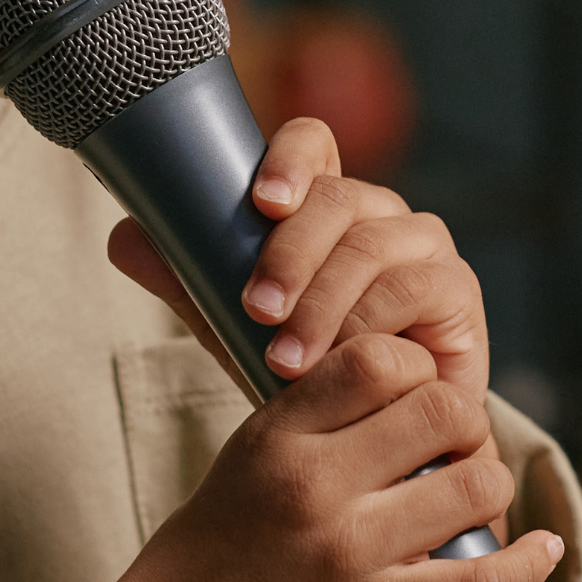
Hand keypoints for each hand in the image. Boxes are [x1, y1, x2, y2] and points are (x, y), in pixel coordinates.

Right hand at [104, 334, 563, 581]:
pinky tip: (544, 552)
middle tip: (454, 444)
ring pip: (474, 486)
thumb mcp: (245, 457)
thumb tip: (395, 380)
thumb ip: (313, 418)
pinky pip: (480, 581)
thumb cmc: (206, 550)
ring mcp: (350, 551)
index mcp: (278, 435)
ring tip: (472, 496)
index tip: (414, 390)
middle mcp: (316, 483)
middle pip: (441, 408)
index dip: (415, 366)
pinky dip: (527, 565)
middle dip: (465, 421)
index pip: (378, 358)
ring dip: (489, 486)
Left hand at [107, 115, 489, 398]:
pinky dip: (373, 328)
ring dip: (323, 304)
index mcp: (327, 200)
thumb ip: (188, 279)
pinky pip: (416, 291)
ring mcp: (424, 246)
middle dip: (290, 255)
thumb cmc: (305, 366)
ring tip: (285, 358)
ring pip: (371, 248)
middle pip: (338, 199)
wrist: (369, 437)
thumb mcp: (235, 323)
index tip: (260, 202)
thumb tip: (123, 238)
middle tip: (255, 310)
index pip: (312, 144)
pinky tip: (345, 362)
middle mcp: (380, 211)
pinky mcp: (459, 290)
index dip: (289, 159)